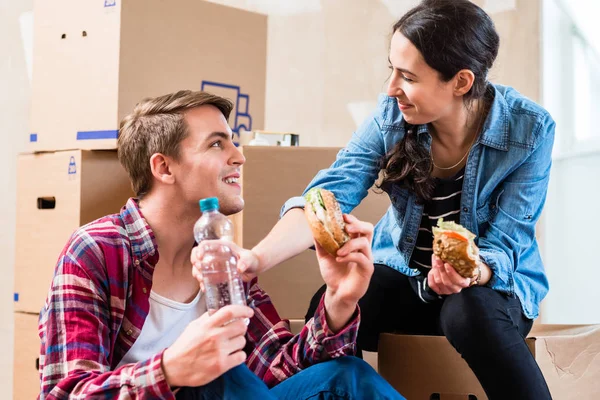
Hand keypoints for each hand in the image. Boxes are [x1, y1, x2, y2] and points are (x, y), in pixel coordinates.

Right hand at [162, 304, 253, 387]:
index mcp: (207, 325)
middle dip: (241, 328)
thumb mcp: (193, 326)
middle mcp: (214, 337)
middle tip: (236, 331)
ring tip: (230, 345)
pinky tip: (231, 355)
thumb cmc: (184, 346)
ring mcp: (219, 352)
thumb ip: (208, 318)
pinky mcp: (222, 366)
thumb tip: (223, 311)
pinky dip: (239, 356)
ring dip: (239, 342)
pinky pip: (241, 356)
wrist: (174, 368)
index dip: (243, 310)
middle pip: (241, 326)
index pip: (230, 312)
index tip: (249, 312)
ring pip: (242, 341)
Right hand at [191, 240, 259, 288]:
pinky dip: (202, 283)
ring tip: (201, 280)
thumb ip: (246, 261)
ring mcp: (213, 264)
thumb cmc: (251, 259)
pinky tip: (204, 288)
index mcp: (221, 247)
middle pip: (197, 256)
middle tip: (200, 273)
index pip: (205, 244)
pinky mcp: (215, 274)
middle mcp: (215, 254)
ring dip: (196, 273)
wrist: (254, 268)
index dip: (199, 250)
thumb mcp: (249, 259)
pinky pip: (205, 277)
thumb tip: (240, 268)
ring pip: (198, 267)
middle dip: (195, 264)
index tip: (199, 258)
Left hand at [318, 214, 373, 331]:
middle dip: (357, 224)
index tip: (342, 216)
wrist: (337, 292)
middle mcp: (363, 248)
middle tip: (346, 227)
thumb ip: (320, 243)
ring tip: (338, 251)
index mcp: (354, 242)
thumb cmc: (334, 273)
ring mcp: (366, 258)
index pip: (358, 225)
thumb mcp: (324, 256)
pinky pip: (361, 258)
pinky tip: (339, 259)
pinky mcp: (367, 269)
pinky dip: (349, 256)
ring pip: (364, 242)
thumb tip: (313, 229)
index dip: (352, 219)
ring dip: (349, 244)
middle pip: (368, 229)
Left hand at [427, 255, 471, 294]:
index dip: (451, 273)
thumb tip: (451, 250)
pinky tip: (432, 270)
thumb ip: (457, 260)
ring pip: (439, 282)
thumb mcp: (460, 263)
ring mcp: (447, 291)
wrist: (454, 272)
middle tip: (438, 259)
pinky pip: (432, 285)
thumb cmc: (458, 267)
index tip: (446, 264)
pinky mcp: (439, 291)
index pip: (458, 281)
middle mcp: (456, 288)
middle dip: (441, 269)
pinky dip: (431, 277)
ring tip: (435, 261)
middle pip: (446, 281)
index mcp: (464, 283)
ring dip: (435, 270)